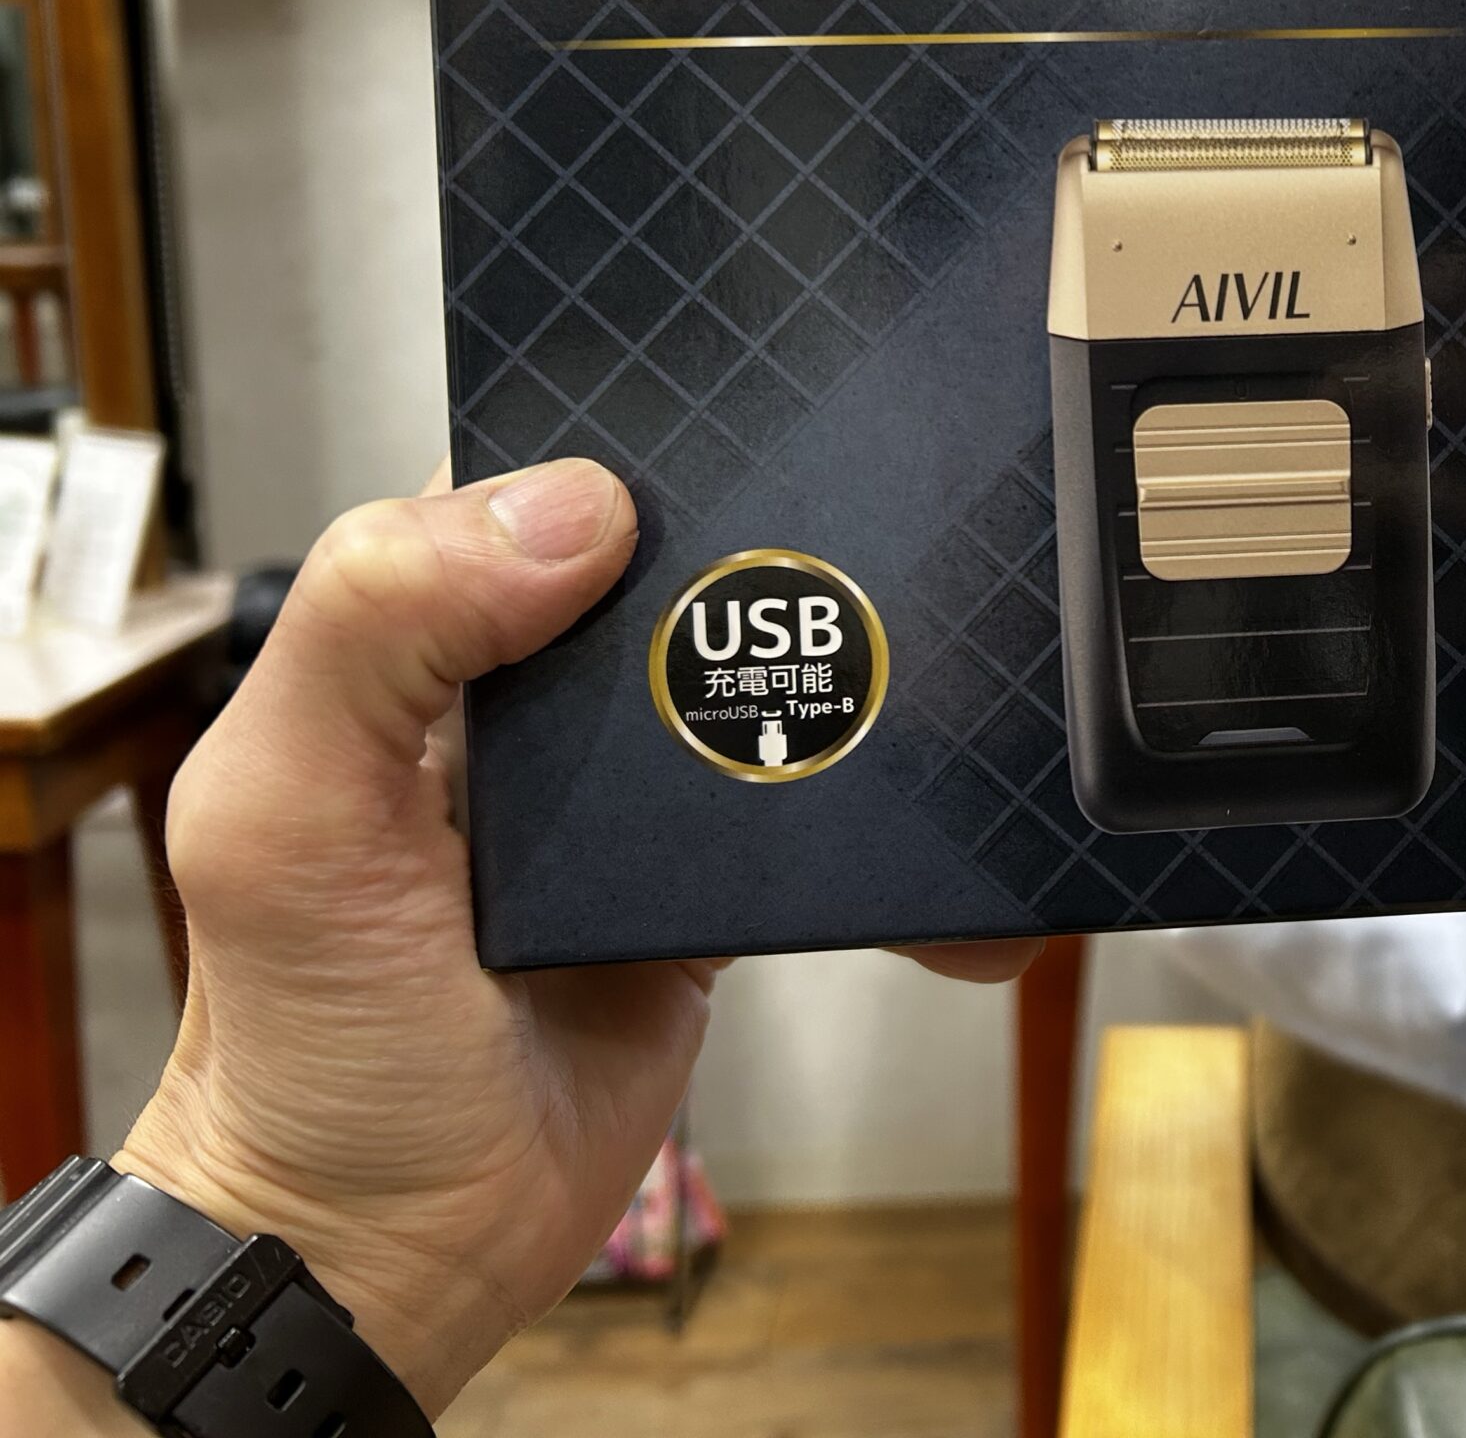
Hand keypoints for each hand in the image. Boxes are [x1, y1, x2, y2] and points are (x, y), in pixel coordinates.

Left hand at [107, 459, 1038, 1416]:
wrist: (393, 1258)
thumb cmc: (304, 1047)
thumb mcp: (285, 815)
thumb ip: (377, 630)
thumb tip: (580, 509)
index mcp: (425, 644)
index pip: (539, 488)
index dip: (638, 444)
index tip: (761, 422)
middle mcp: (534, 699)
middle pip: (688, 571)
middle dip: (796, 550)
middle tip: (906, 544)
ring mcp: (631, 795)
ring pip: (768, 682)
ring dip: (868, 682)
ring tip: (965, 678)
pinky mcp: (712, 884)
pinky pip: (819, 825)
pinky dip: (895, 835)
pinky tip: (961, 848)